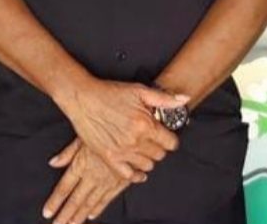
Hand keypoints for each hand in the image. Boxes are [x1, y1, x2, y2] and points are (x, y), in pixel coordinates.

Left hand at [42, 139, 140, 223]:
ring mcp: (106, 181)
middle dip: (66, 215)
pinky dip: (98, 208)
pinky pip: (107, 199)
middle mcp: (92, 176)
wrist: (132, 132)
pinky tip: (92, 215)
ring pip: (90, 203)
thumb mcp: (82, 137)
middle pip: (76, 200)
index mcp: (81, 165)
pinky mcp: (120, 182)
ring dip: (80, 215)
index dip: (55, 202)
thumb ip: (67, 153)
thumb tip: (53, 162)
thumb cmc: (106, 130)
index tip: (47, 212)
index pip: (64, 188)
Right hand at [56, 77, 184, 178]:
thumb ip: (164, 99)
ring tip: (142, 148)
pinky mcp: (109, 158)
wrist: (83, 98)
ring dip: (148, 158)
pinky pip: (128, 176)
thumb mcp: (139, 90)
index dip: (169, 138)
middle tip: (151, 139)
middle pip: (160, 155)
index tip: (164, 134)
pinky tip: (137, 169)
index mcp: (146, 125)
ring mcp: (122, 152)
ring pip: (147, 166)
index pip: (171, 143)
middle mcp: (136, 141)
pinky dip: (136, 175)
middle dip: (158, 146)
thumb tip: (184, 100)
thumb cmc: (109, 92)